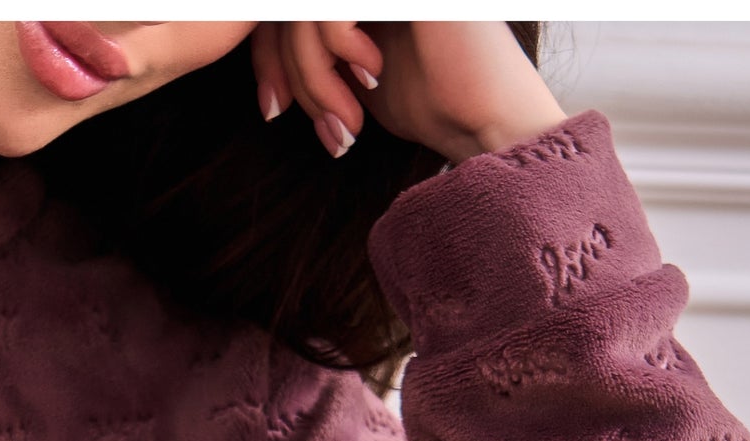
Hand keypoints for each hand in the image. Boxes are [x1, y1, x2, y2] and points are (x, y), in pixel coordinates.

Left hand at [250, 21, 567, 166]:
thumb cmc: (432, 106)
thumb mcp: (350, 78)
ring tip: (341, 117)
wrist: (488, 120)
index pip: (289, 14)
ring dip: (310, 72)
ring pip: (307, 9)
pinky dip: (335, 46)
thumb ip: (314, 52)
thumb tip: (261, 47)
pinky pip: (332, 6)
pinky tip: (370, 74)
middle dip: (282, 68)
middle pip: (291, 10)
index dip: (268, 56)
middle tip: (297, 118)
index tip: (272, 109)